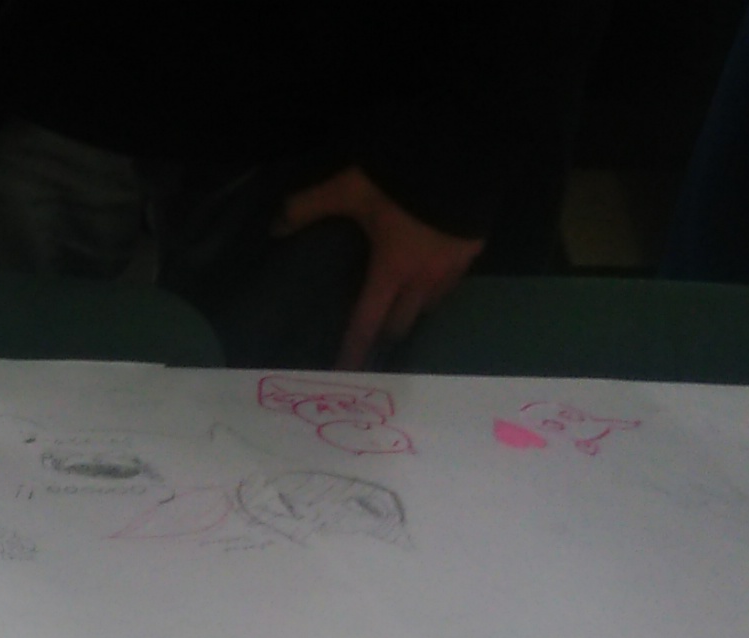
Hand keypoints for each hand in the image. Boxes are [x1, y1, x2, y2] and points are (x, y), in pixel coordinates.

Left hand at [275, 167, 482, 368]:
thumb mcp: (348, 188)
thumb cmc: (400, 179)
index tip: (347, 372)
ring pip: (430, 306)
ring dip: (414, 312)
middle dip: (385, 333)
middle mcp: (423, 279)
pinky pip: (453, 282)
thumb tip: (274, 227)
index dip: (354, 348)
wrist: (461, 156)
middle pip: (402, 322)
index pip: (368, 321)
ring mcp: (452, 267)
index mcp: (391, 270)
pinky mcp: (474, 250)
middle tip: (373, 340)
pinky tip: (434, 279)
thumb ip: (309, 206)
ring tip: (403, 310)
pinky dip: (439, 288)